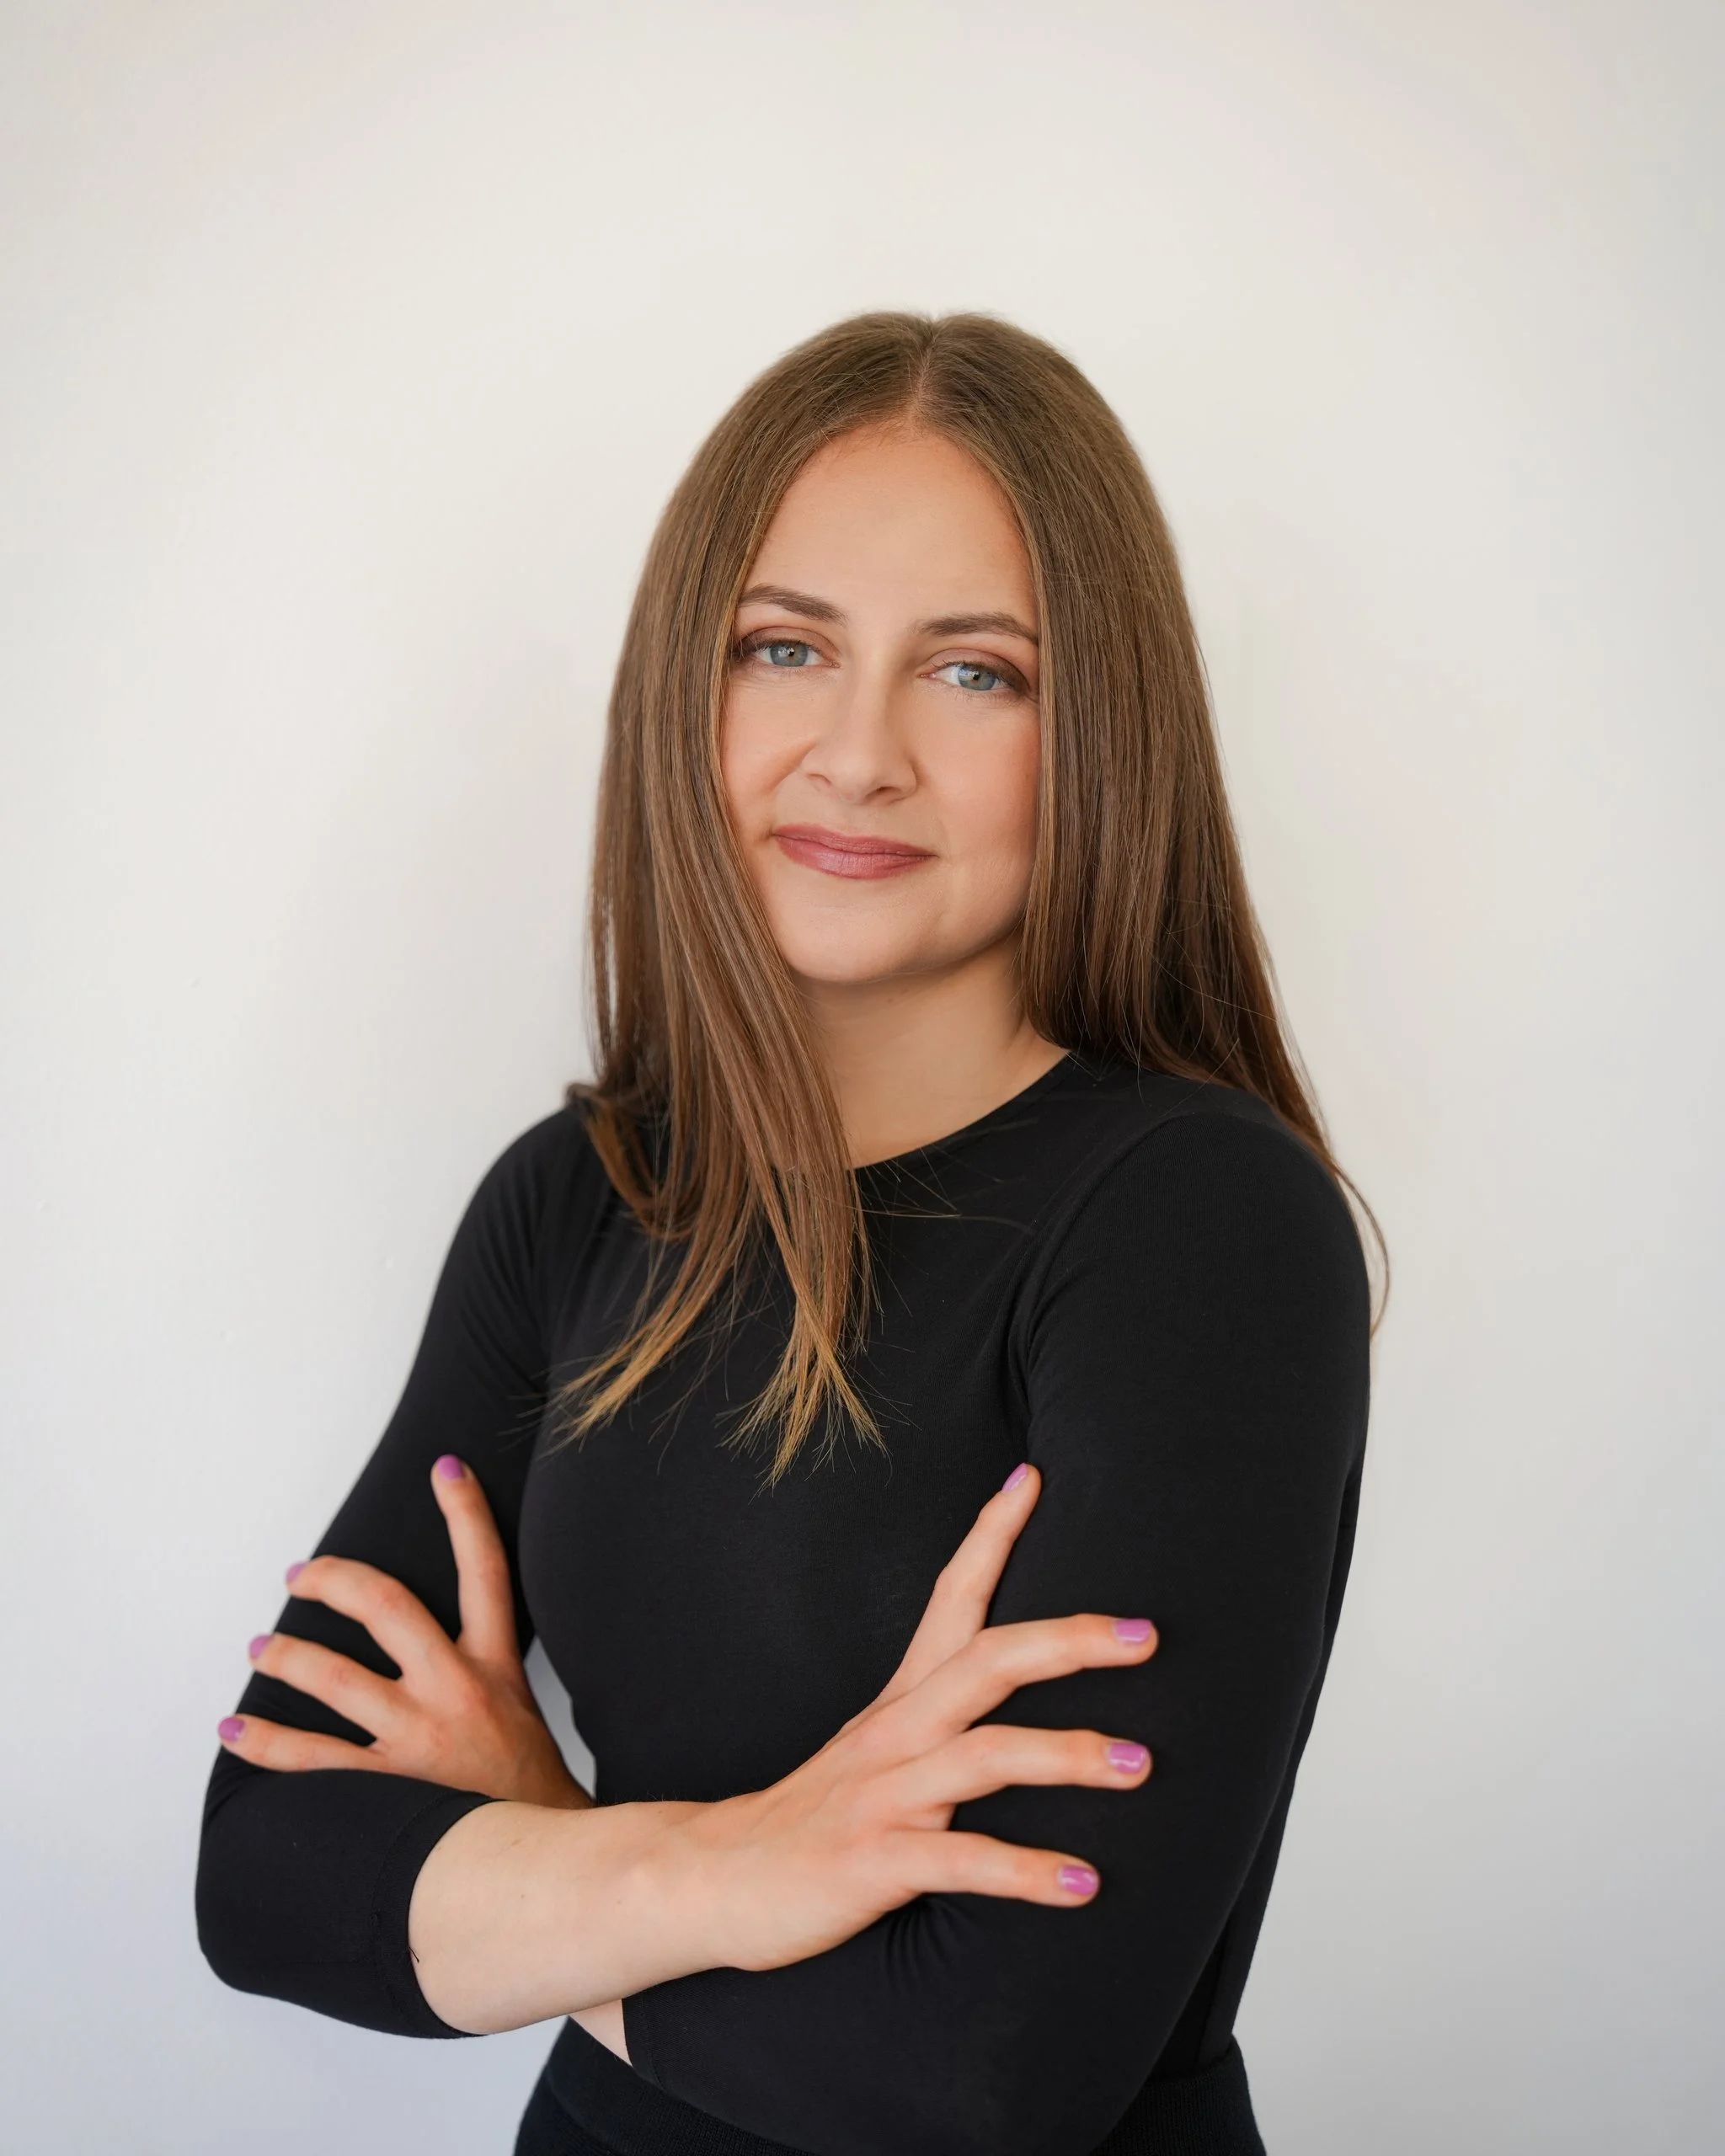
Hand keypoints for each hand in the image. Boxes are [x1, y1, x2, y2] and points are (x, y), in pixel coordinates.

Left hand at [216, 1452, 589, 1811]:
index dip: (467, 1512)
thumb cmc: (530, 1794)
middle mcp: (455, 1690)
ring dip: (288, 1655)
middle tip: (302, 1574)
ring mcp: (417, 1738)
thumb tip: (438, 1650)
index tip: (444, 1468)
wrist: (550, 1862)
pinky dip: (265, 1742)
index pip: (487, 1571)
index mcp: (494, 1667)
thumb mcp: (522, 1715)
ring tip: (261, 1648)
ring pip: (335, 1676)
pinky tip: (233, 1729)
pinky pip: (311, 1758)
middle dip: (336, 1581)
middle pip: (387, 1606)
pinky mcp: (389, 1788)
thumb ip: (484, 1677)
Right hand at [665, 1460, 1158, 1974]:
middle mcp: (895, 1732)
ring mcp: (883, 1794)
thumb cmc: (813, 1818)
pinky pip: (961, 1862)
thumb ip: (939, 1723)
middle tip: (1148, 1636)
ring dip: (1066, 1755)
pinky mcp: (873, 1862)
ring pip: (983, 1755)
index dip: (992, 1536)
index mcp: (902, 1702)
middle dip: (1069, 1641)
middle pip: (986, 1661)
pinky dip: (1026, 1872)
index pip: (951, 1598)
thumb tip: (1004, 1693)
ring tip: (1140, 1764)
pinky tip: (1084, 1882)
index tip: (1032, 1478)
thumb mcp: (876, 1752)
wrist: (711, 1880)